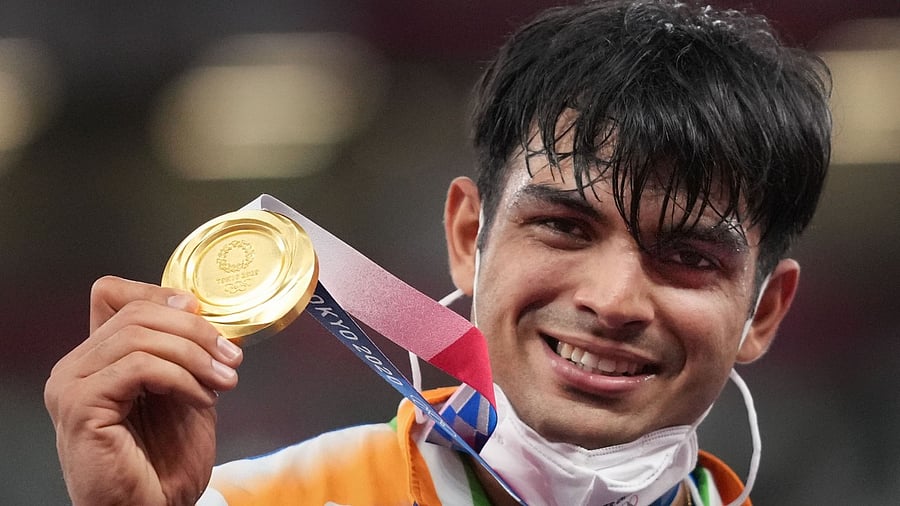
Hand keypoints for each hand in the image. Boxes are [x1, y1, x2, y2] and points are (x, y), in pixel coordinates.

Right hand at [44, 276, 243, 504]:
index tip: (203, 314)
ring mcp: (72, 384)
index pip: (113, 294)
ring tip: (224, 381)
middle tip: (231, 356)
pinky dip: (181, 377)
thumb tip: (200, 311)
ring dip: (195, 355)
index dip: (160, 293)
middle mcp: (76, 366)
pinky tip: (202, 399)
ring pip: (140, 336)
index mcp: (96, 358)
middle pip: (135, 312)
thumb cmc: (164, 463)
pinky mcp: (81, 405)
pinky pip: (139, 367)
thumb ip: (179, 352)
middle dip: (195, 330)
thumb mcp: (181, 390)